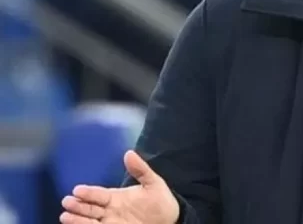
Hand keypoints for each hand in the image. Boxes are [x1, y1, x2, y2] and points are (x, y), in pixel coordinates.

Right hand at [60, 150, 179, 223]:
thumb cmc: (160, 201)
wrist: (170, 219)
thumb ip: (140, 170)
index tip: (77, 190)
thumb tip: (129, 153)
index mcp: (115, 197)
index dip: (88, 192)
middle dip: (78, 205)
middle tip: (67, 202)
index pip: (98, 194)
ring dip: (77, 219)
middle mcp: (109, 210)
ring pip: (89, 221)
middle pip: (90, 208)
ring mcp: (110, 222)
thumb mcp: (153, 183)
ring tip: (65, 217)